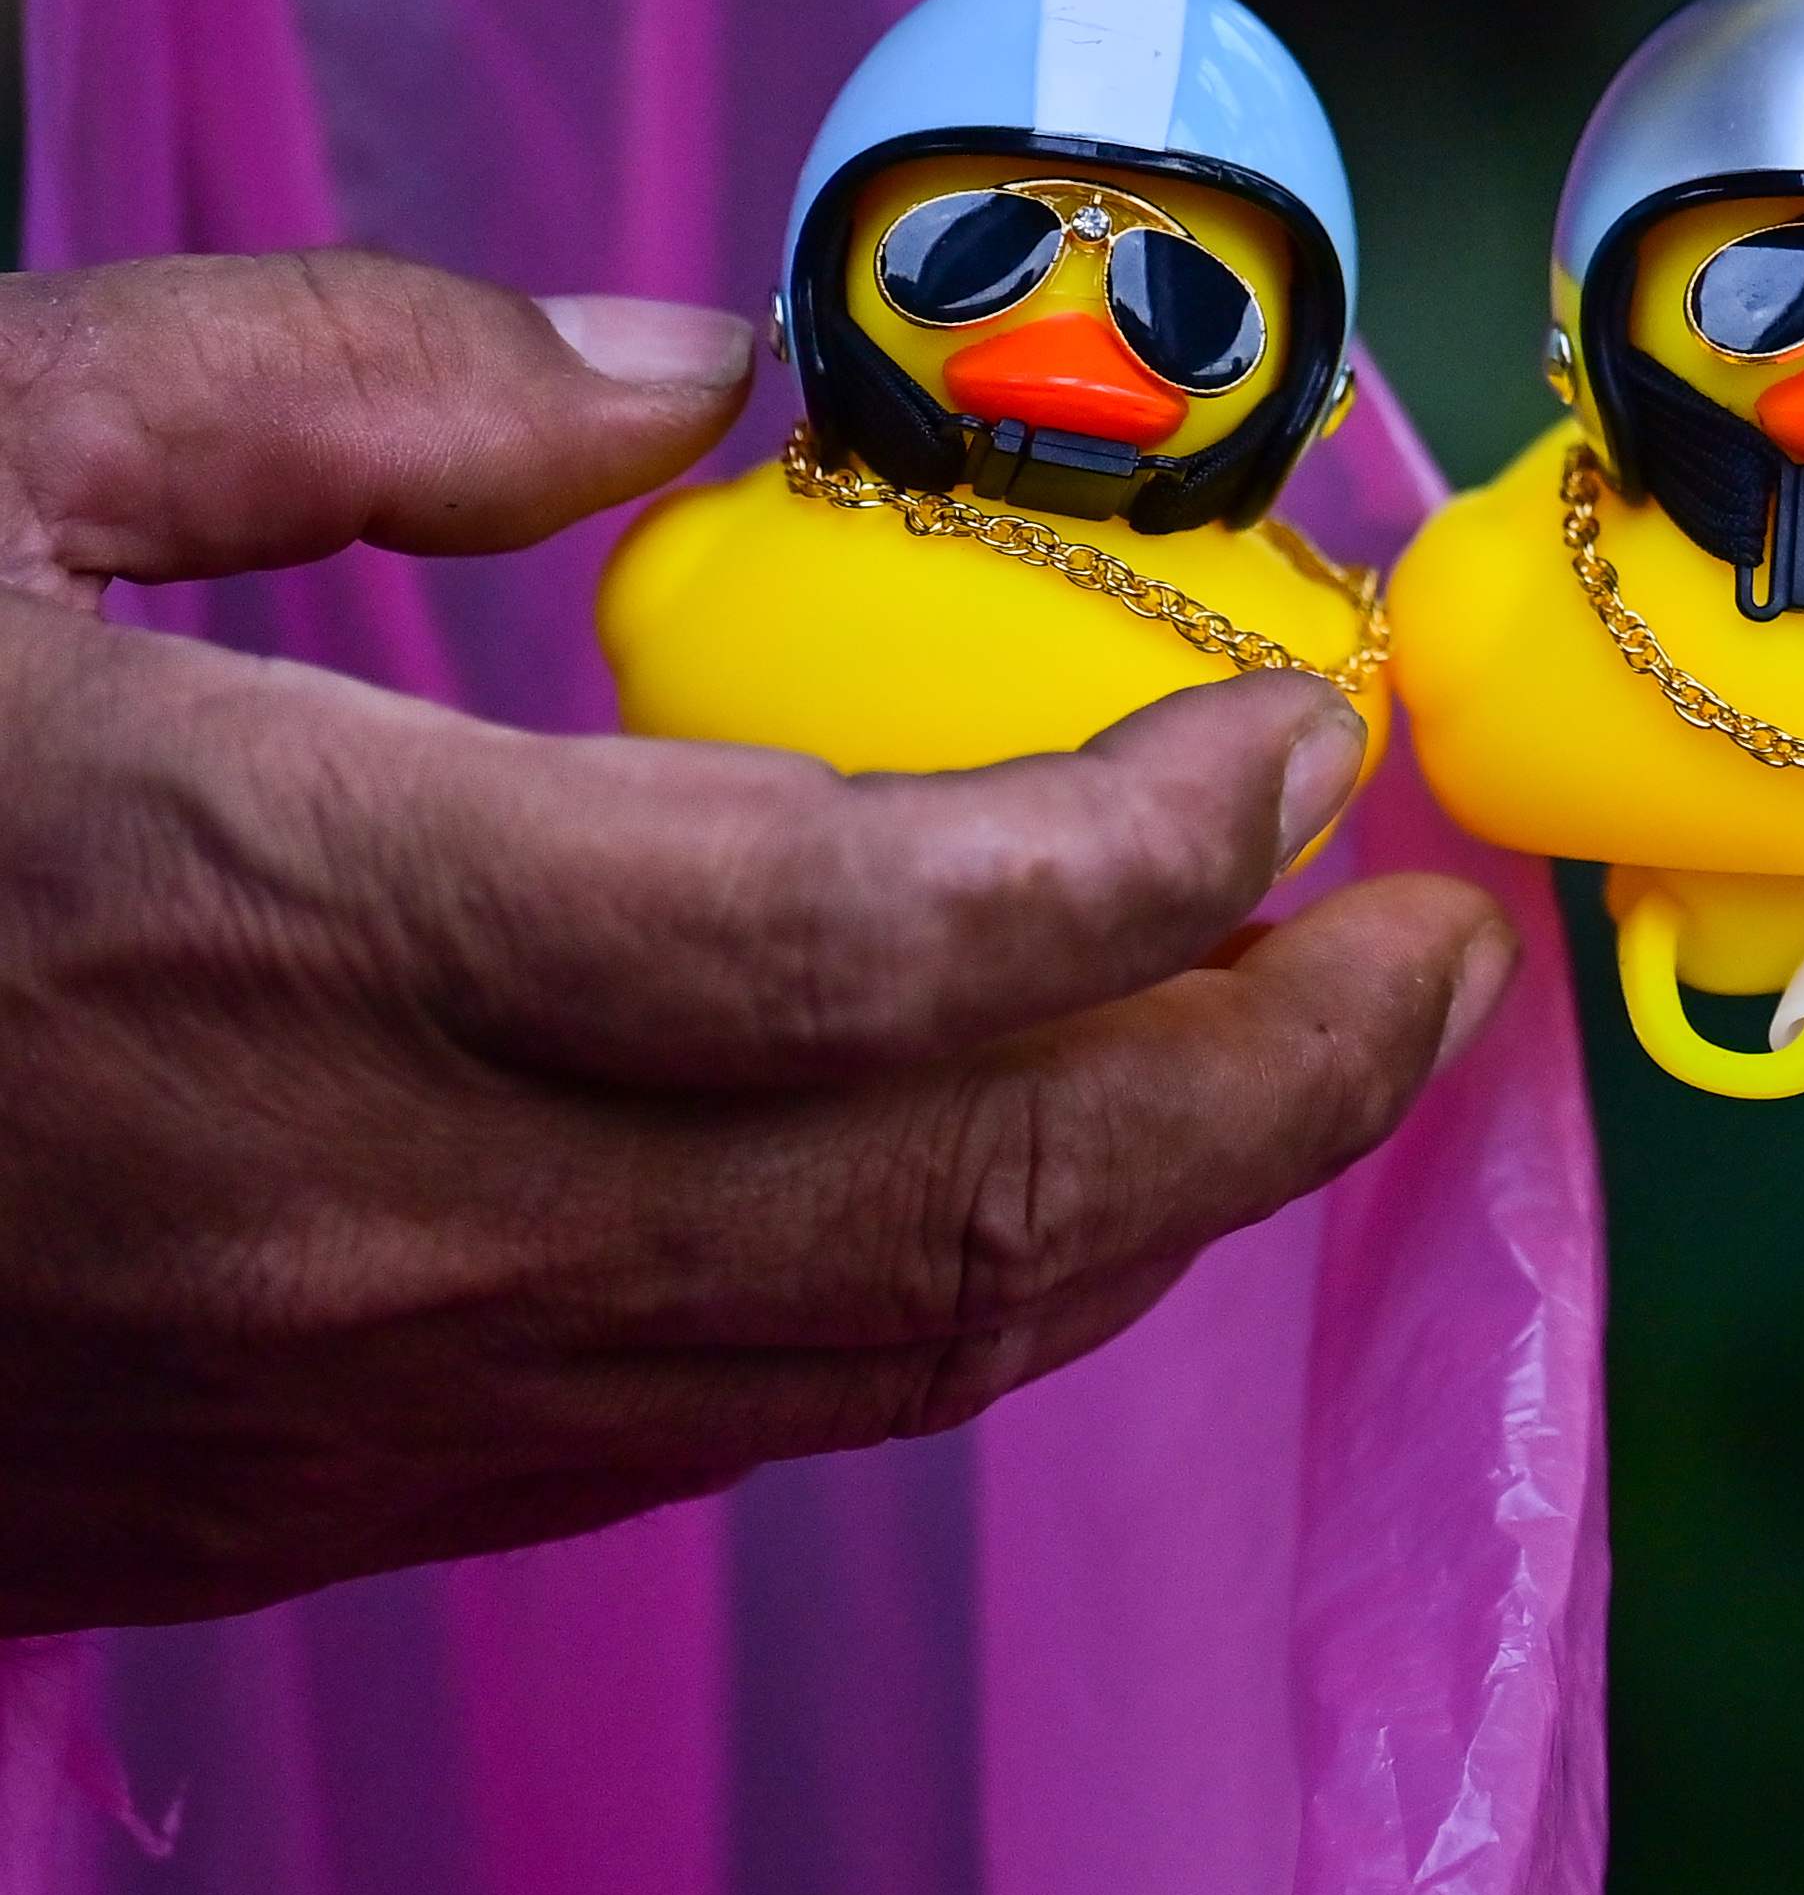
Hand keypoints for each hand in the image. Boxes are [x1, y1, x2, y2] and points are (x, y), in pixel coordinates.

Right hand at [0, 251, 1513, 1632]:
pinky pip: (704, 1437)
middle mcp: (357, 1222)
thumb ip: (338, 378)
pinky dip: (929, 1307)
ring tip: (1305, 1059)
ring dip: (1146, 1213)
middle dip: (1272, 1084)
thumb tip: (674, 379)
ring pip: (873, 1360)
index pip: (886, 937)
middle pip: (966, 1208)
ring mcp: (323, 1416)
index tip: (1309, 724)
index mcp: (281, 921)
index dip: (1161, 839)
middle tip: (1440, 945)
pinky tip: (1012, 1180)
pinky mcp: (271, 1516)